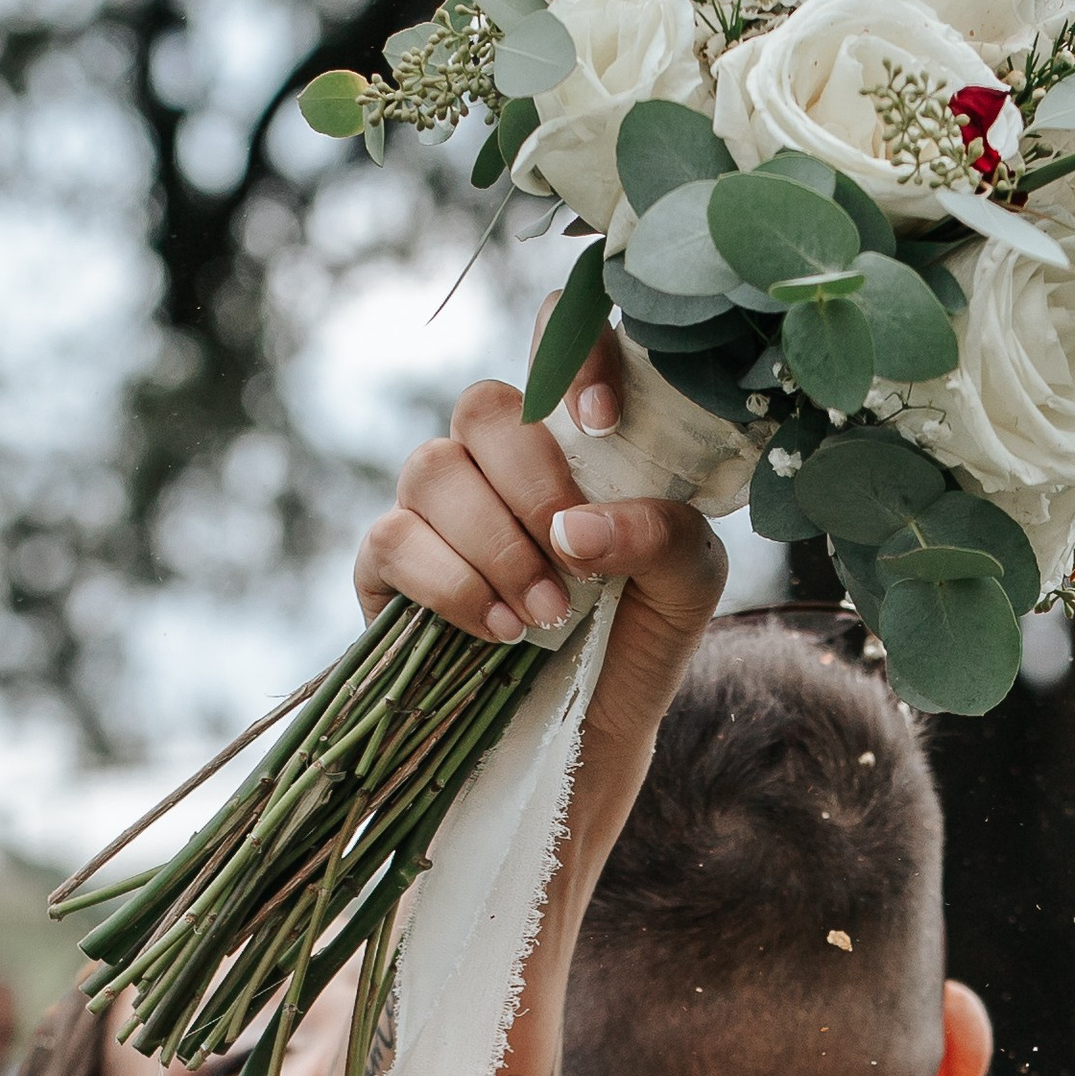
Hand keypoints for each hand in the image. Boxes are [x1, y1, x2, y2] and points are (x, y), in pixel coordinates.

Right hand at [354, 337, 724, 788]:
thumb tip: (572, 527)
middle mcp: (494, 458)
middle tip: (573, 560)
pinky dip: (451, 585)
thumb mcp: (688, 585)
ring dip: (495, 545)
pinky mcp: (386, 567)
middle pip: (483, 407)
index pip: (555, 338)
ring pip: (433, 469)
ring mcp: (434, 508)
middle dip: (533, 486)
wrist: (590, 737)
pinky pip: (392, 540)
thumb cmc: (641, 641)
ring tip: (545, 616)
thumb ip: (661, 534)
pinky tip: (497, 631)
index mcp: (570, 434)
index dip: (571, 351)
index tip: (604, 423)